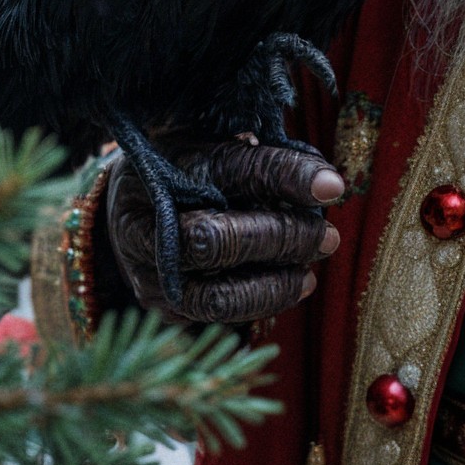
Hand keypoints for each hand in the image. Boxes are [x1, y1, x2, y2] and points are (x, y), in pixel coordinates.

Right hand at [103, 140, 343, 324]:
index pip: (234, 169)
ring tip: (310, 273)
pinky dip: (260, 303)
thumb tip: (329, 187)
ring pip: (217, 293)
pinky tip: (290, 286)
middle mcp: (147, 218)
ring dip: (275, 286)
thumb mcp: (220, 148)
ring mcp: (147, 268)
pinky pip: (215, 315)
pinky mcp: (158, 302)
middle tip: (326, 237)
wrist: (131, 203)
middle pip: (218, 239)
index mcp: (166, 163)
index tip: (332, 187)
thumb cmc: (190, 169)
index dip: (286, 177)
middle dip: (281, 240)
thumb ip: (265, 164)